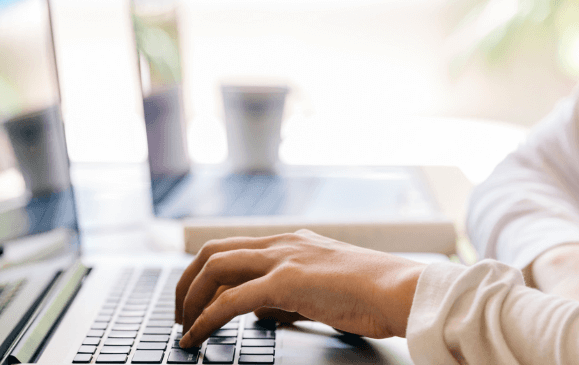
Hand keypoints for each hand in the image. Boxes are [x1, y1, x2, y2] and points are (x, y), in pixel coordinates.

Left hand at [174, 230, 424, 347]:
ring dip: (190, 298)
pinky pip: (230, 300)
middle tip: (179, 313)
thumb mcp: (323, 286)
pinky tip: (196, 336)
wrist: (400, 290)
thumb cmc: (372, 293)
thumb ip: (290, 293)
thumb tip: (262, 311)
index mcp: (290, 241)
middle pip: (212, 252)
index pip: (232, 247)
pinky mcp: (285, 282)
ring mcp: (282, 258)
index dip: (204, 272)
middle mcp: (281, 243)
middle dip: (187, 282)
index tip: (193, 299)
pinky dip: (206, 319)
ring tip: (182, 327)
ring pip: (214, 268)